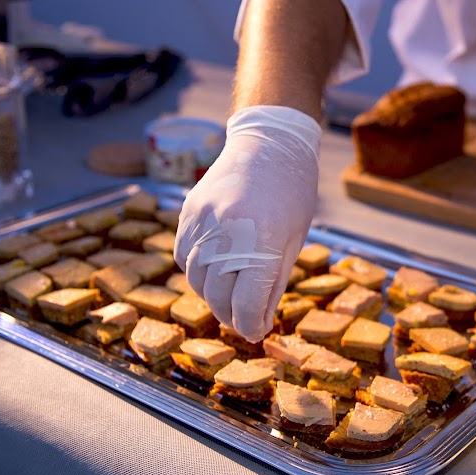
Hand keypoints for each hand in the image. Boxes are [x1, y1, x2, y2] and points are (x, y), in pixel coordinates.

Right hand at [174, 106, 320, 341]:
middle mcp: (227, 231)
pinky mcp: (189, 211)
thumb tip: (257, 321)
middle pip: (217, 295)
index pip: (246, 304)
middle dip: (231, 315)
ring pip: (195, 278)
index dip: (250, 326)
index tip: (256, 332)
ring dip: (211, 295)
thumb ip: (273, 282)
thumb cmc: (292, 192)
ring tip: (229, 296)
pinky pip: (183, 254)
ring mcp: (203, 219)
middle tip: (242, 319)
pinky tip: (214, 269)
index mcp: (261, 240)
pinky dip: (196, 269)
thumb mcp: (293, 240)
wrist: (270, 141)